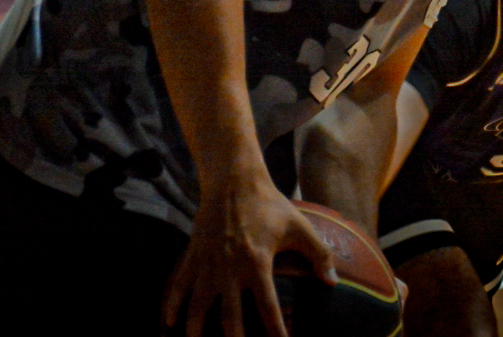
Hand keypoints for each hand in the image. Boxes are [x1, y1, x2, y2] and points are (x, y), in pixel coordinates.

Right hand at [163, 174, 335, 336]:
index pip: (268, 308)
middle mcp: (230, 269)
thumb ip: (319, 253)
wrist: (233, 181)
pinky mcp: (192, 257)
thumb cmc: (269, 204)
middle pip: (230, 318)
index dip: (276, 332)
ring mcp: (208, 265)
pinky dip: (171, 307)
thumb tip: (333, 283)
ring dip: (196, 332)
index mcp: (257, 263)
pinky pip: (178, 287)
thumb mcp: (299, 225)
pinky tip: (169, 325)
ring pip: (197, 308)